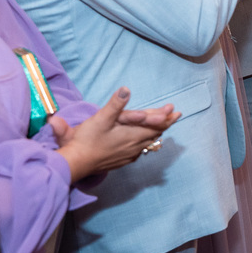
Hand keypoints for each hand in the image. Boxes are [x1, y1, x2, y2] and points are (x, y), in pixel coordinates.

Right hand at [48, 87, 180, 181]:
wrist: (76, 163)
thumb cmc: (88, 140)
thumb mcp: (101, 118)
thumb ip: (116, 104)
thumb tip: (126, 89)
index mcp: (133, 134)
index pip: (157, 125)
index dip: (166, 117)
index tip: (175, 111)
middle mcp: (135, 146)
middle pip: (155, 133)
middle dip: (165, 123)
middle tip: (174, 116)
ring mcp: (129, 154)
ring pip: (148, 142)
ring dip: (156, 132)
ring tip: (161, 127)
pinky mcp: (121, 160)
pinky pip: (139, 150)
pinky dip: (145, 142)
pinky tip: (142, 143)